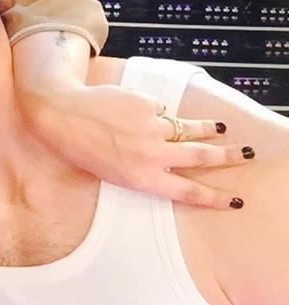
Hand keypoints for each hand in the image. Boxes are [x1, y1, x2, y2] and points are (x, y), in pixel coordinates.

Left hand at [25, 81, 251, 209]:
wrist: (60, 113)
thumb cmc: (81, 147)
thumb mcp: (113, 171)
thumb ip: (143, 167)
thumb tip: (170, 157)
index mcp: (141, 178)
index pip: (188, 192)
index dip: (215, 197)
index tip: (234, 199)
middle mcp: (151, 155)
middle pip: (200, 158)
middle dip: (226, 157)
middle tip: (245, 155)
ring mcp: (150, 127)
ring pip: (188, 129)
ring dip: (207, 130)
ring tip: (220, 129)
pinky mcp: (145, 104)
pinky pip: (159, 109)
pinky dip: (155, 111)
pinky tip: (137, 110)